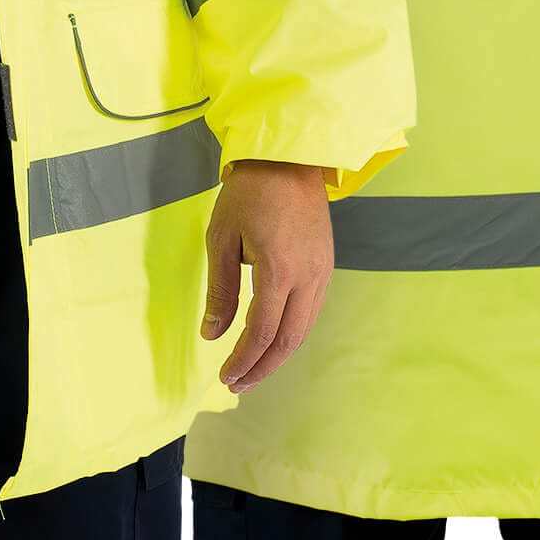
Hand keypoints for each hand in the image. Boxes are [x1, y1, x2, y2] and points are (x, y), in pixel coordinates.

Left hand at [200, 159, 331, 390]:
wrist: (289, 156)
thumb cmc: (249, 192)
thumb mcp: (222, 237)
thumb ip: (220, 289)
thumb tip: (212, 335)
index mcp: (279, 271)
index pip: (260, 333)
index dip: (242, 360)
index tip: (224, 377)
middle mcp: (308, 278)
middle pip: (287, 341)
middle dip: (261, 368)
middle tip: (237, 383)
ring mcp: (322, 272)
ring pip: (304, 330)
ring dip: (278, 355)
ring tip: (253, 369)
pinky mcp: (327, 264)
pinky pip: (312, 311)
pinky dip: (292, 333)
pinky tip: (274, 337)